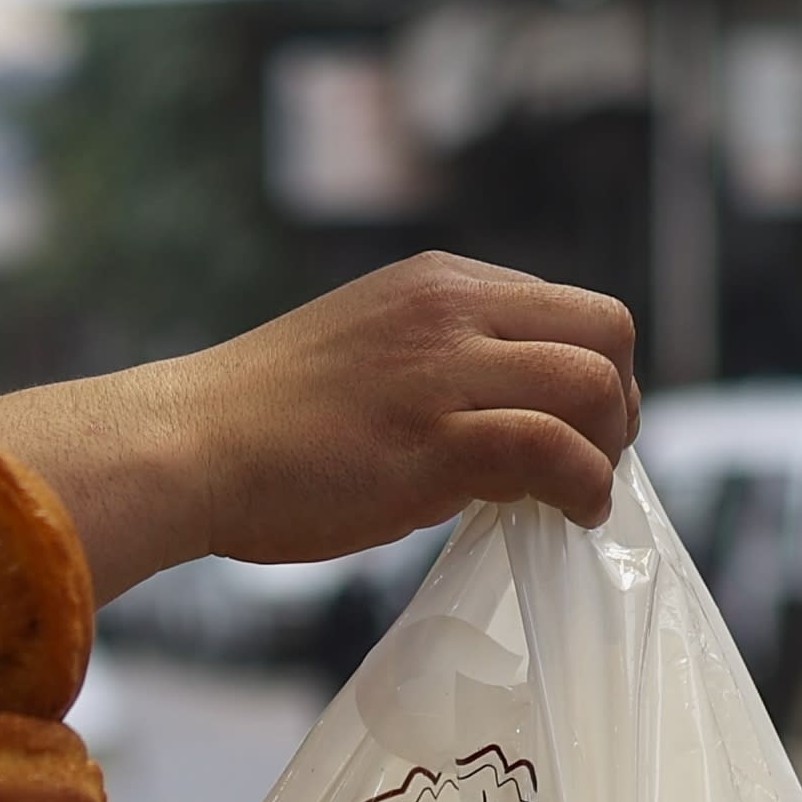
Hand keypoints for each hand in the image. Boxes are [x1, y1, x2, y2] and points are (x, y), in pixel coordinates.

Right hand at [0, 258, 640, 599]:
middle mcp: (451, 310)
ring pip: (592, 386)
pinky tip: (570, 517)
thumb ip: (435, 367)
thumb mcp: (365, 355)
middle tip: (592, 463)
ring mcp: (444, 372)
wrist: (184, 446)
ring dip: (608, 450)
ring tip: (581, 498)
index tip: (575, 431)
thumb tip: (502, 425)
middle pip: (605, 333)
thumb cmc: (258, 425)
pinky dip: (584, 488)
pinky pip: (555, 451)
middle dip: (617, 404)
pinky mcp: (433, 441)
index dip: (594, 373)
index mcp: (437, 284)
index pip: (572, 308)